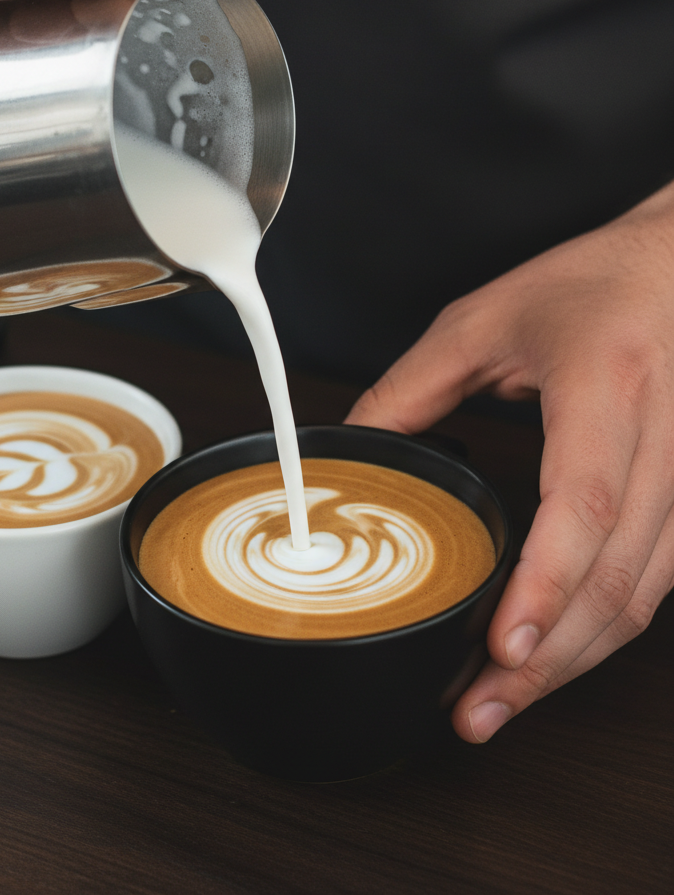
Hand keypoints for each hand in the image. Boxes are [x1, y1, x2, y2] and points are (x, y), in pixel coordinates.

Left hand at [345, 179, 673, 742]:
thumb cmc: (589, 282)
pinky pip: (657, 584)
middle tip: (477, 709)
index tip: (502, 649)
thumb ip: (411, 388)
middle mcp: (667, 440)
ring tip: (501, 700)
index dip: (546, 588)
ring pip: (645, 598)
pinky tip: (552, 655)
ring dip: (574, 661)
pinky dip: (600, 629)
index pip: (587, 506)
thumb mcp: (482, 320)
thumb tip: (350, 449)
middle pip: (619, 580)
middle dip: (549, 661)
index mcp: (608, 387)